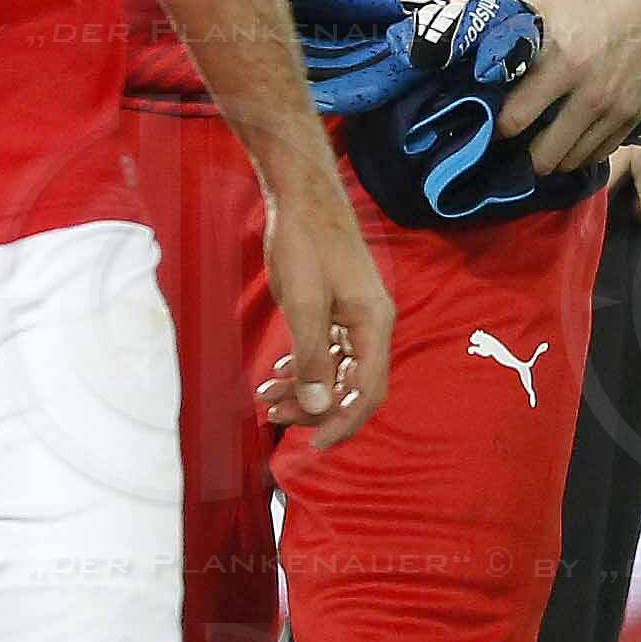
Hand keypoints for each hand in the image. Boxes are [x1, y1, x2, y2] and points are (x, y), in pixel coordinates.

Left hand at [253, 172, 394, 446]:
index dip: (342, 422)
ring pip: (338, 369)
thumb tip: (317, 407)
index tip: (313, 445)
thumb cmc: (303, 242)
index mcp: (374, 324)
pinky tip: (281, 372)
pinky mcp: (340, 307)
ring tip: (266, 397)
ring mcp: (357, 316)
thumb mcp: (303, 302)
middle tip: (273, 415)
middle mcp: (372, 325)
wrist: (300, 196)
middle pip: (352, 385)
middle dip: (315, 407)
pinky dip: (306, 366)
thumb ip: (312, 356)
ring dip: (305, 388)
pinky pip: (330, 350)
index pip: (367, 391)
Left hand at [491, 0, 640, 175]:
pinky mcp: (635, 112)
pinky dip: (580, 153)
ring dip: (549, 157)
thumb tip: (443, 12)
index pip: (514, 120)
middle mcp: (590, 92)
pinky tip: (566, 140)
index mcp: (561, 61)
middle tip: (507, 140)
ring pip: (571, 160)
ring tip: (534, 144)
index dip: (493, 125)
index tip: (484, 120)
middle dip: (519, 152)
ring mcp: (615, 107)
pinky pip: (600, 153)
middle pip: (543, 154)